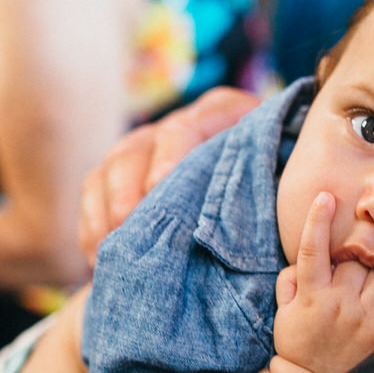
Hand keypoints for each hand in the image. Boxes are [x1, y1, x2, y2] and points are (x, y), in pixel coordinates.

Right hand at [78, 86, 259, 264]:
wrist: (260, 187)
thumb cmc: (277, 191)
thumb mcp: (281, 181)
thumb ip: (271, 189)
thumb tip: (268, 221)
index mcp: (224, 115)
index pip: (187, 128)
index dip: (170, 157)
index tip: (158, 188)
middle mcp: (179, 125)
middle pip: (138, 148)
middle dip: (128, 192)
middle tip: (126, 227)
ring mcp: (146, 147)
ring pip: (109, 168)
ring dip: (105, 213)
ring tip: (110, 250)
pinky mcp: (121, 172)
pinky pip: (93, 191)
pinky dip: (92, 225)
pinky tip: (98, 257)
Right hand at [272, 193, 373, 372]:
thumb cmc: (298, 342)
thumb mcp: (284, 312)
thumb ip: (290, 283)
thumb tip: (299, 264)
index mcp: (312, 294)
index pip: (312, 250)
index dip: (318, 221)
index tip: (326, 197)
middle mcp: (338, 304)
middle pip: (356, 261)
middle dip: (357, 259)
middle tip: (355, 271)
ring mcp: (361, 320)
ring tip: (373, 289)